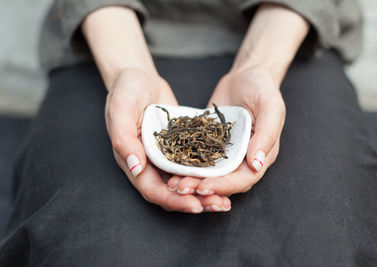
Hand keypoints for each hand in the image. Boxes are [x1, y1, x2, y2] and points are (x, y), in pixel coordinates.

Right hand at [106, 68, 230, 212]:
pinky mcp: (179, 147)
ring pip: (185, 182)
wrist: (140, 77)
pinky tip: (226, 175)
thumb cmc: (126, 90)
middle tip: (220, 205)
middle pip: (172, 191)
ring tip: (226, 199)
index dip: (174, 200)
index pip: (153, 190)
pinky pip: (194, 165)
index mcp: (133, 160)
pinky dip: (208, 173)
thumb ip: (124, 138)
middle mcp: (149, 164)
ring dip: (205, 192)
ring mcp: (165, 156)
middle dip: (195, 201)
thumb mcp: (121, 109)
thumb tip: (136, 167)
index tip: (195, 205)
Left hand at [168, 65, 285, 195]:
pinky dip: (185, 164)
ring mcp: (225, 152)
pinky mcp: (209, 143)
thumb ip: (266, 135)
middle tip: (180, 189)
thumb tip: (256, 164)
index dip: (223, 186)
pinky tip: (169, 166)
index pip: (243, 179)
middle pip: (223, 181)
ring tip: (172, 184)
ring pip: (209, 173)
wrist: (245, 74)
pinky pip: (198, 156)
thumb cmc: (262, 88)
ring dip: (191, 180)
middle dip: (202, 187)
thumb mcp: (270, 106)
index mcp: (261, 155)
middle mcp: (242, 158)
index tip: (203, 188)